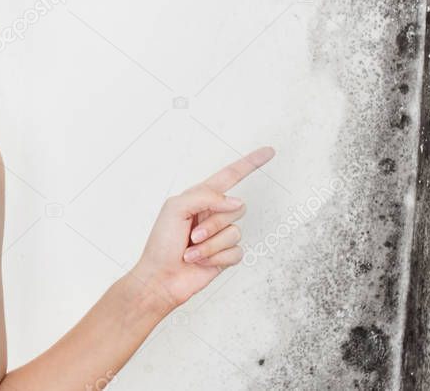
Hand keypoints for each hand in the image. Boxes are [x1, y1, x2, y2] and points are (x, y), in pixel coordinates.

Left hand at [129, 146, 275, 311]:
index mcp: (200, 197)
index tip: (269, 151)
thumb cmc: (161, 243)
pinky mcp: (225, 255)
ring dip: (210, 245)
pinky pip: (236, 252)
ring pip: (235, 232)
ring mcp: (220, 235)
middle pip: (236, 208)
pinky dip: (216, 258)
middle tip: (191, 235)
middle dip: (213, 224)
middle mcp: (212, 213)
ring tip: (191, 251)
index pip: (230, 175)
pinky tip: (200, 262)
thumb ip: (206, 196)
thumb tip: (234, 201)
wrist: (160, 278)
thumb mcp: (176, 208)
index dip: (250, 163)